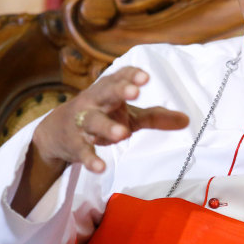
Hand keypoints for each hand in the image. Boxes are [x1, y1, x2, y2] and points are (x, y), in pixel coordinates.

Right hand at [32, 66, 188, 173]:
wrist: (56, 132)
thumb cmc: (103, 116)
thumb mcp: (129, 115)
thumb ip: (156, 116)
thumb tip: (187, 120)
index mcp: (109, 90)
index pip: (119, 77)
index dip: (131, 75)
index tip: (145, 77)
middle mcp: (95, 102)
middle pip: (106, 93)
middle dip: (120, 91)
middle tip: (135, 92)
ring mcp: (83, 122)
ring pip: (94, 122)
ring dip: (107, 127)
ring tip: (123, 134)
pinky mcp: (75, 144)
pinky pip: (83, 151)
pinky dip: (91, 159)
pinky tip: (101, 167)